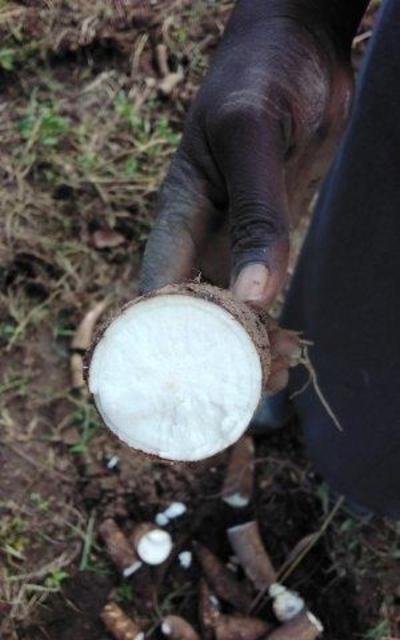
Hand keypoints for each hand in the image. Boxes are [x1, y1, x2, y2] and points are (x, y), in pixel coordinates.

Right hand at [139, 2, 363, 388]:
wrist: (300, 46)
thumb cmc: (262, 73)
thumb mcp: (252, 136)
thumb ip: (256, 213)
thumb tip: (254, 294)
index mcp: (178, 211)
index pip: (159, 290)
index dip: (166, 340)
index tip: (188, 382)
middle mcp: (202, 231)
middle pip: (197, 309)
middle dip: (216, 352)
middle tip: (247, 385)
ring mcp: (237, 233)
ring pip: (233, 304)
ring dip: (249, 342)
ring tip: (273, 374)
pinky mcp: (271, 230)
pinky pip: (266, 284)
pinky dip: (274, 317)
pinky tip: (286, 344)